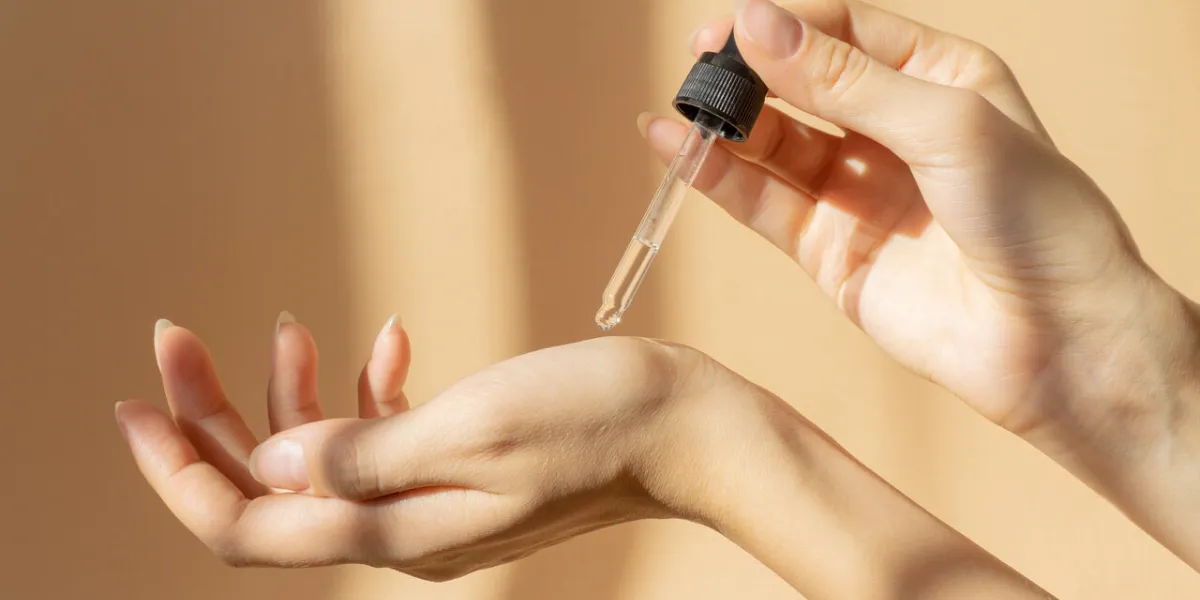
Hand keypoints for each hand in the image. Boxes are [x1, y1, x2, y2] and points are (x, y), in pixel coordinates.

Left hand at [115, 315, 734, 578]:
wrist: (684, 428)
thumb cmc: (595, 420)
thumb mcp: (474, 426)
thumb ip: (364, 453)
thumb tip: (271, 464)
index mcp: (396, 530)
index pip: (249, 525)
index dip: (178, 472)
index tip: (135, 402)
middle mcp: (401, 529)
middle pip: (272, 488)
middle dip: (215, 417)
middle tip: (177, 336)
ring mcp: (430, 502)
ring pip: (322, 459)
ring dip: (289, 396)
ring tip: (285, 326)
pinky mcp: (459, 468)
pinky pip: (384, 439)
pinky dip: (366, 389)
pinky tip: (388, 338)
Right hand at [644, 0, 1199, 566]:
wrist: (1056, 340)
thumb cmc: (1035, 218)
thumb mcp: (946, 124)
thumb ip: (845, 81)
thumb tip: (755, 26)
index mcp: (938, 78)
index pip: (843, 29)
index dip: (784, 26)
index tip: (729, 29)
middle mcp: (892, 129)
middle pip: (799, 83)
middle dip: (747, 74)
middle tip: (697, 68)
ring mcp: (856, 191)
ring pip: (773, 142)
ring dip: (725, 124)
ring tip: (680, 109)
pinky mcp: (828, 250)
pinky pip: (761, 202)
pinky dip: (717, 177)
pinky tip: (675, 147)